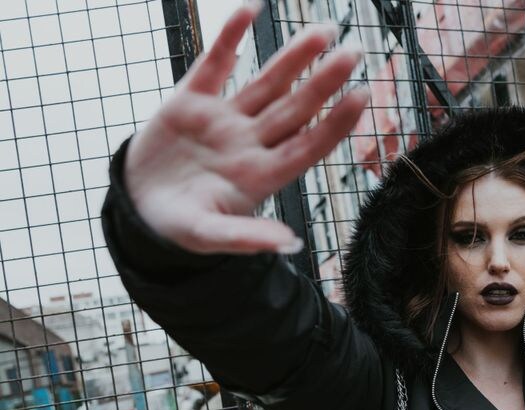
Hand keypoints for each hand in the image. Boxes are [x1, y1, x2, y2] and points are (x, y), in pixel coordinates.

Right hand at [123, 2, 368, 254]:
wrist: (135, 207)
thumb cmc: (177, 227)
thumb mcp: (209, 235)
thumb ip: (247, 238)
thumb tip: (291, 245)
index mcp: (260, 176)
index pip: (307, 145)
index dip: (335, 123)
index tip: (361, 97)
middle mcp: (250, 143)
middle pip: (295, 108)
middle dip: (323, 81)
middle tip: (354, 52)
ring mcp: (224, 119)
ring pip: (266, 82)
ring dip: (293, 57)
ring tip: (323, 31)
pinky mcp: (191, 100)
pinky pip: (215, 62)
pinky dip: (230, 36)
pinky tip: (251, 9)